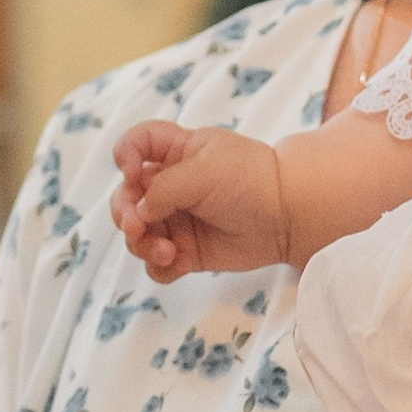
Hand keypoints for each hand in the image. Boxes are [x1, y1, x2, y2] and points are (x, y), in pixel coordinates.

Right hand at [113, 119, 288, 279]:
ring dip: (141, 244)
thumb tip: (139, 214)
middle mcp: (171, 186)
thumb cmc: (250, 180)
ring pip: (137, 235)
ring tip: (167, 251)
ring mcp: (178, 220)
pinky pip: (157, 264)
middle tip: (137, 227)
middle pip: (126, 197)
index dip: (124, 155)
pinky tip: (177, 263)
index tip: (131, 172)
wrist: (288, 216)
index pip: (135, 144)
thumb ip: (162, 189)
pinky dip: (159, 266)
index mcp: (176, 153)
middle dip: (124, 214)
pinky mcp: (187, 251)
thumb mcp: (203, 171)